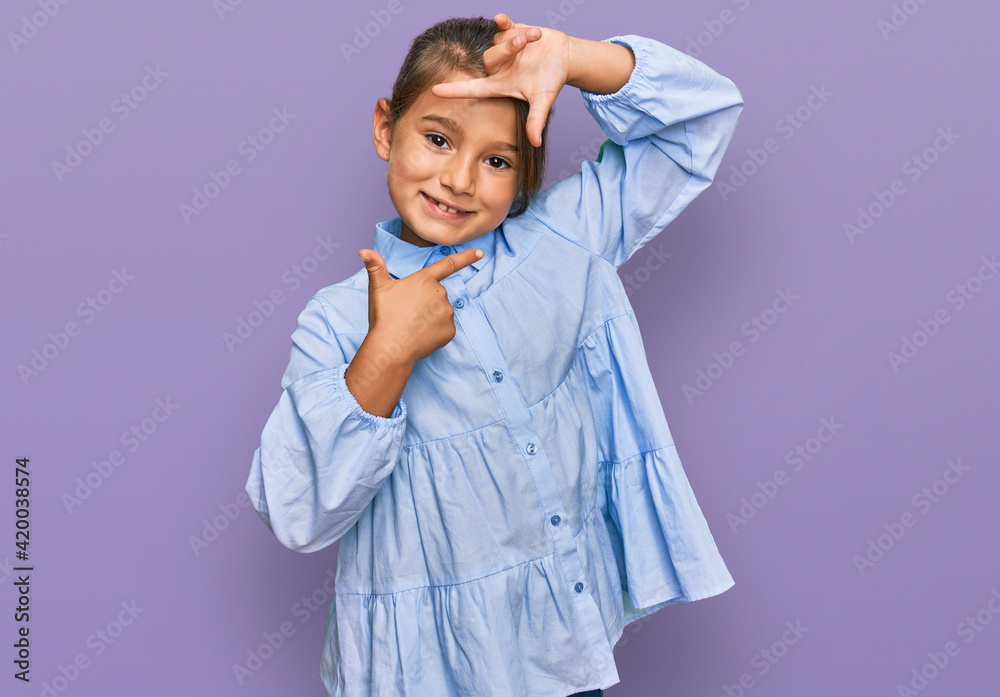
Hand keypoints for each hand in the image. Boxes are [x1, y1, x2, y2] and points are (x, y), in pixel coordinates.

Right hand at [358, 247, 481, 363]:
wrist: (391, 347)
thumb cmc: (384, 316)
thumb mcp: (378, 288)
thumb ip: (375, 266)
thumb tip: (363, 250)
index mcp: (424, 280)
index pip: (448, 264)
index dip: (466, 257)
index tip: (481, 252)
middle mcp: (440, 293)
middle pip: (438, 295)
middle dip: (427, 302)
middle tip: (408, 313)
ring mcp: (447, 312)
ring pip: (442, 313)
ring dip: (431, 318)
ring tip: (413, 325)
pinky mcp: (450, 331)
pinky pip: (445, 329)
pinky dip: (435, 332)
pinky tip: (421, 335)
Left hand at [430, 13, 573, 147]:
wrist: (563, 57)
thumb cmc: (552, 80)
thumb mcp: (543, 101)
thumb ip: (536, 120)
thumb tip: (535, 142)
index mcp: (500, 85)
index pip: (471, 90)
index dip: (453, 91)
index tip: (434, 91)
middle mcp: (497, 68)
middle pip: (488, 59)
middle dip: (507, 50)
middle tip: (526, 44)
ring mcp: (503, 49)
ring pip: (497, 42)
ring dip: (516, 37)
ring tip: (536, 37)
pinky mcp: (510, 32)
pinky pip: (500, 26)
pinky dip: (501, 22)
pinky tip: (500, 19)